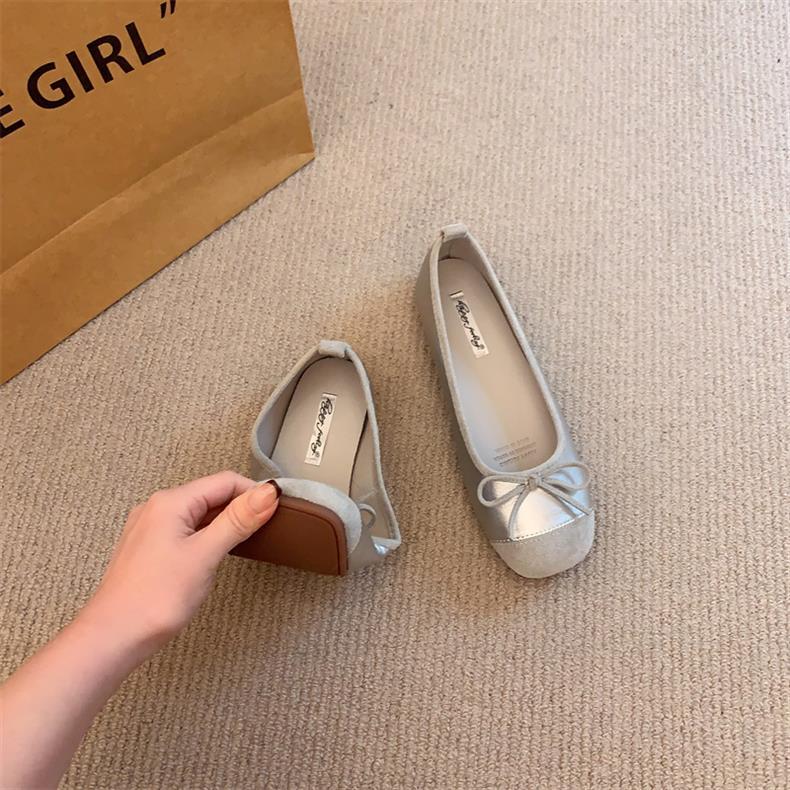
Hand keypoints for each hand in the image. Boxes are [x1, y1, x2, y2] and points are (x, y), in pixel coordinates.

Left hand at [79, 472, 279, 657]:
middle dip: (241, 505)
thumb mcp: (205, 554)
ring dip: (225, 519)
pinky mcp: (149, 549)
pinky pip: (185, 528)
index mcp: (169, 502)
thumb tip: (267, 492)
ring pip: (198, 512)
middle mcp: (156, 508)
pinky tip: (217, 550)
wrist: (113, 638)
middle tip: (268, 523)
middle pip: (210, 494)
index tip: (279, 508)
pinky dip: (207, 533)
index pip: (224, 482)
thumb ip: (238, 520)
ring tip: (248, 536)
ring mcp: (150, 529)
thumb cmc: (154, 599)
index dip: (254, 491)